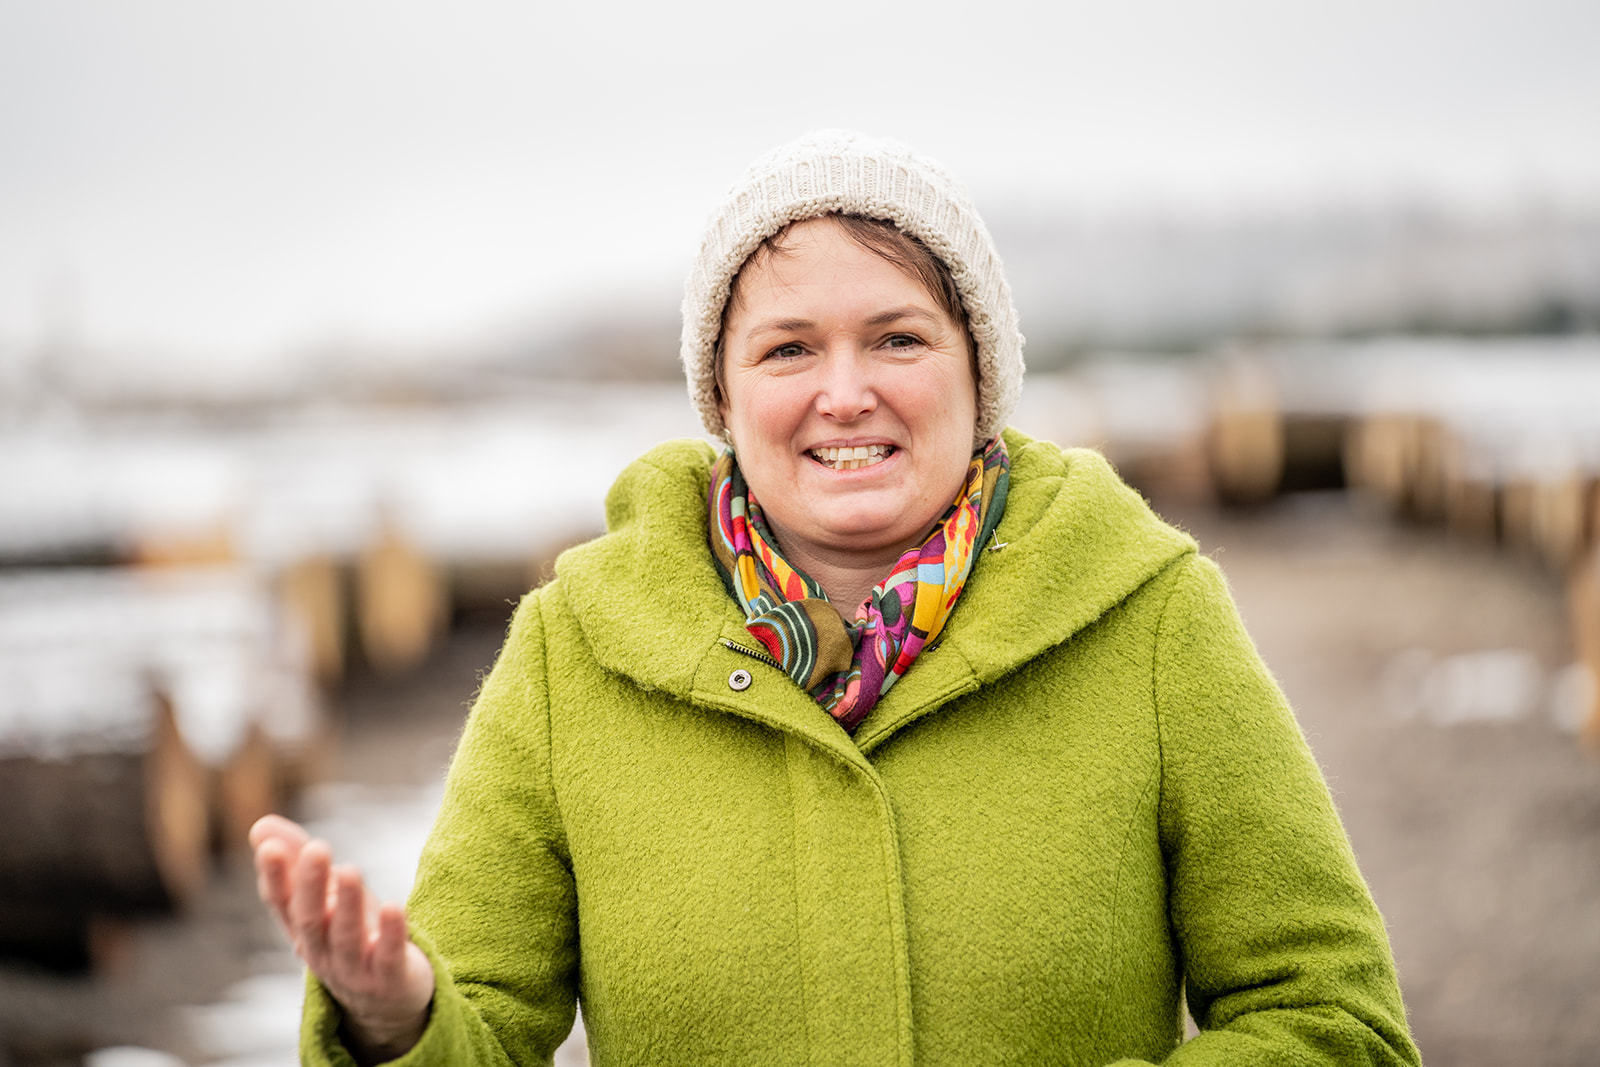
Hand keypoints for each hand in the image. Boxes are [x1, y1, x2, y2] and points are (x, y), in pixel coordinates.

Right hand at [250, 814, 433, 1059]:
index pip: (281, 904)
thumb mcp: (327, 898)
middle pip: (311, 920)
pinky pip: (389, 956)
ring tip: (351, 869)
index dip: (274, 877)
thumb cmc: (353, 935)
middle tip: (317, 848)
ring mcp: (355, 969)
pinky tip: (393, 907)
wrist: (387, 1000)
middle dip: (311, 885)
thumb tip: (260, 825)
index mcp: (303, 931)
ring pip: (347, 938)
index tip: (268, 847)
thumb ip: (296, 861)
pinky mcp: (390, 979)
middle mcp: (322, 952)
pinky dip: (390, 933)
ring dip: (348, 904)